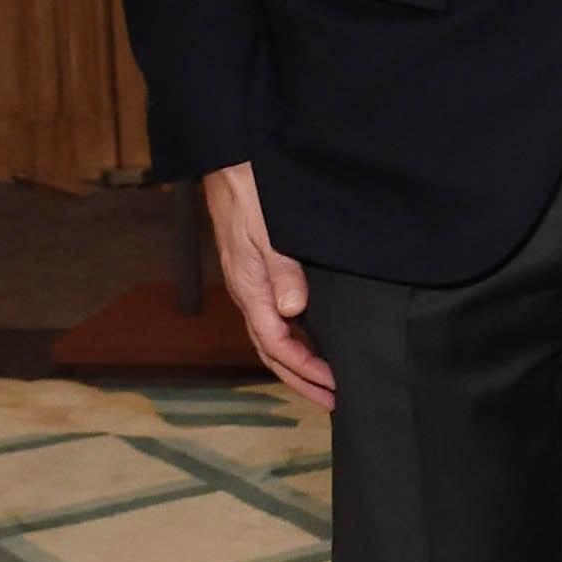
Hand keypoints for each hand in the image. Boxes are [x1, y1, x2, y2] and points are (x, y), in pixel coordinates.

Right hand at [200, 160, 334, 408]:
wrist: (227, 160)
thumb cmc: (248, 191)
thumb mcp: (267, 229)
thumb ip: (281, 269)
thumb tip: (291, 310)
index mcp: (250, 288)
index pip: (276, 344)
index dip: (305, 369)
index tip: (334, 385)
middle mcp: (248, 292)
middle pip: (272, 352)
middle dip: (300, 380)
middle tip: (332, 402)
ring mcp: (250, 284)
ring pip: (270, 338)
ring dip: (296, 364)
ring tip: (324, 383)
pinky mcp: (255, 272)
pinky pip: (272, 318)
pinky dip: (291, 340)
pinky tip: (309, 341)